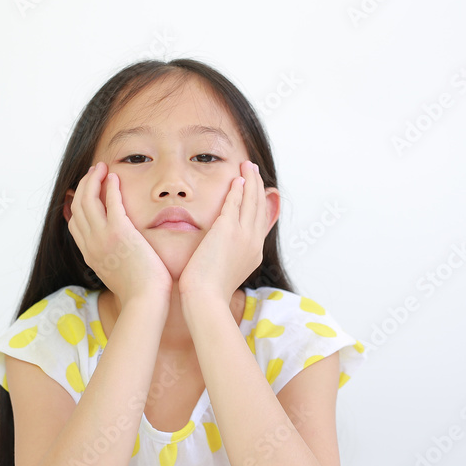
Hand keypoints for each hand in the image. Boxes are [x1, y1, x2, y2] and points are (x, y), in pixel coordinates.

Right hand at [67, 162, 172, 305]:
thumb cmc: (139, 293)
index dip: (76, 204)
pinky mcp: (119, 232)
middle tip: (93, 172)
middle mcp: (91, 244)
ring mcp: (102, 238)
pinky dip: (110, 186)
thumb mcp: (117, 277)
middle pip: (77, 207)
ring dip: (93, 179)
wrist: (145, 301)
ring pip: (87, 200)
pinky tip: (114, 177)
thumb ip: (113, 262)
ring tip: (101, 167)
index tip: (85, 191)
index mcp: (90, 255)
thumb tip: (119, 257)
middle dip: (83, 185)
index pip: (74, 224)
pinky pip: (110, 202)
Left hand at [178, 161, 268, 305]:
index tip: (256, 191)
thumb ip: (226, 261)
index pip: (260, 222)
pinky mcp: (228, 230)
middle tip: (254, 170)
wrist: (205, 301)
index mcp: (253, 254)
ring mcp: (243, 236)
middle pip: (260, 207)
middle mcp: (253, 243)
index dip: (259, 204)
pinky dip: (238, 189)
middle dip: (258, 186)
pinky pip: (236, 203)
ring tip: (247, 165)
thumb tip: (219, 256)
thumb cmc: (207, 294)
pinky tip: (236, 178)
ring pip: (251, 201)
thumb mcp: (224, 275)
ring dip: (250, 180)